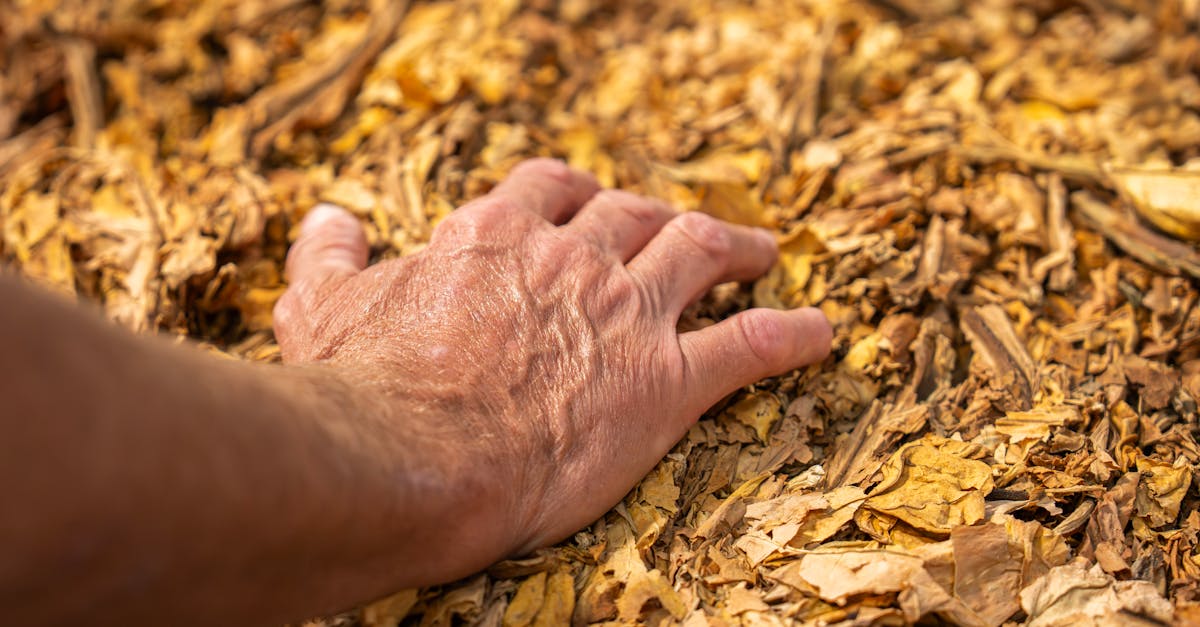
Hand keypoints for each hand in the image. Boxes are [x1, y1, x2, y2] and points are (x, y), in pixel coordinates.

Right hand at [273, 159, 830, 577]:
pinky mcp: (665, 383)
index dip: (579, 191)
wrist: (415, 455)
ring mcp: (628, 315)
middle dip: (660, 214)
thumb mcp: (324, 310)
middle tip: (681, 227)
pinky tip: (820, 332)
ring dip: (738, 246)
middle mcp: (575, 258)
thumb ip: (329, 259)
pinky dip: (789, 334)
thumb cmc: (366, 387)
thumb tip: (328, 219)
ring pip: (701, 254)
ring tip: (762, 251)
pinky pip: (749, 345)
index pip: (554, 186)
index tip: (589, 200)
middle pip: (636, 212)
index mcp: (499, 233)